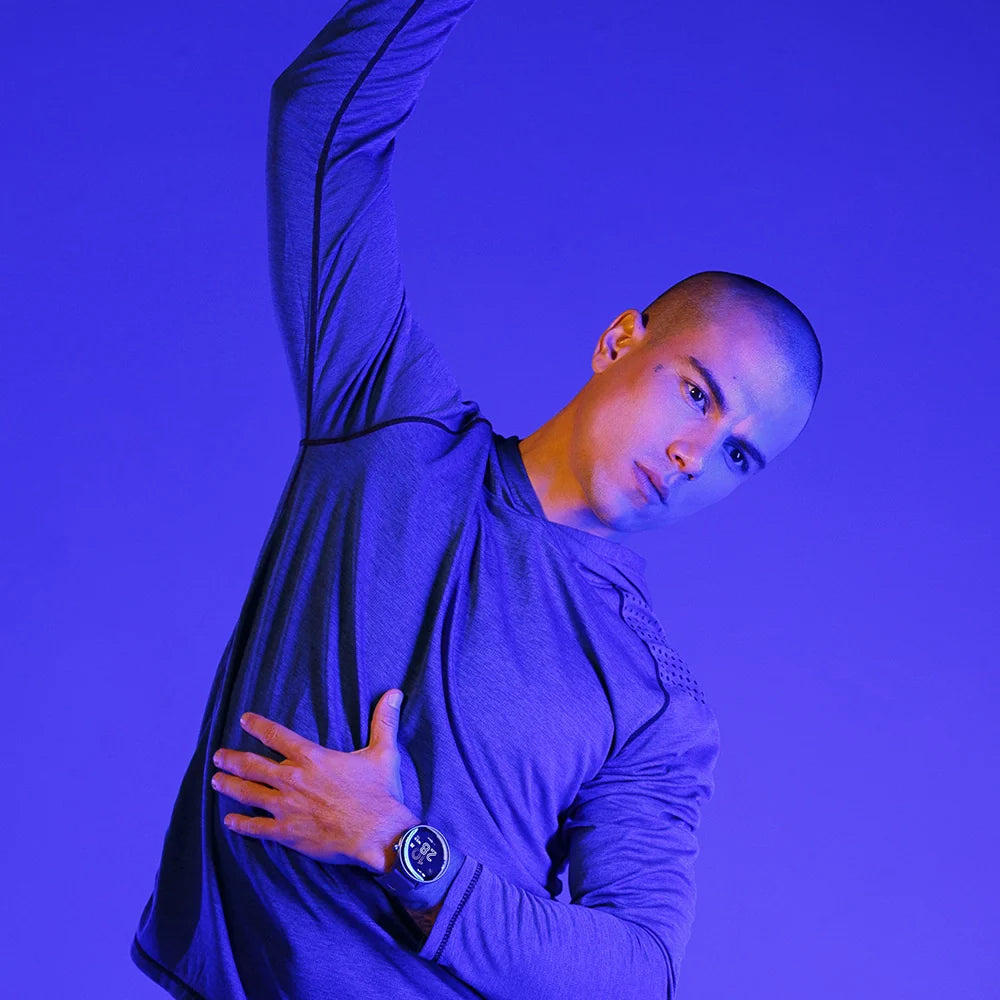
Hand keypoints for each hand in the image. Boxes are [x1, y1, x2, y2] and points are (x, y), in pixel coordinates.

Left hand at [210, 689, 419, 872]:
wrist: (377, 832)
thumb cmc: (380, 792)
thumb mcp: (384, 752)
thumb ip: (384, 721)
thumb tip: (395, 693)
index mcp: (313, 758)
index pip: (277, 737)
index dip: (258, 726)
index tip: (244, 720)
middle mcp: (294, 779)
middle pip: (254, 765)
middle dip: (233, 758)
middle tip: (219, 755)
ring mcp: (287, 807)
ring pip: (249, 793)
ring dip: (230, 785)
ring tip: (216, 780)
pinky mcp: (288, 833)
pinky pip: (257, 828)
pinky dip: (241, 824)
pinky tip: (229, 821)